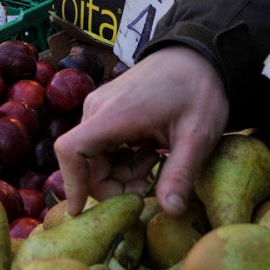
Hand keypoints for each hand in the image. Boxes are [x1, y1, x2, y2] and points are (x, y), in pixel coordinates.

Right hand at [53, 46, 229, 217]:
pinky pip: (101, 146)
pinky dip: (120, 160)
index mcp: (113, 115)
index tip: (80, 211)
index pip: (71, 150)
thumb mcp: (197, 136)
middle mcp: (97, 110)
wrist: (196, 56)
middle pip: (83, 162)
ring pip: (93, 157)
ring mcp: (99, 109)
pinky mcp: (105, 111)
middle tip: (149, 187)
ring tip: (155, 166)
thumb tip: (171, 212)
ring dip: (119, 173)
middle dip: (112, 185)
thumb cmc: (198, 90)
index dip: (70, 182)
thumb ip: (180, 174)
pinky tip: (149, 155)